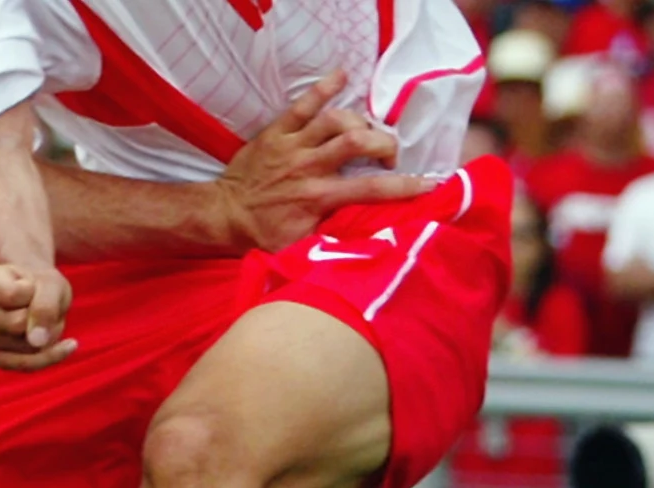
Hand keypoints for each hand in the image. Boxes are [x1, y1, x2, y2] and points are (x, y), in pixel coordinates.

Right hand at [0, 263, 77, 371]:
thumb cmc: (37, 283)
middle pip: (17, 323)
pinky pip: (26, 364)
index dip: (32, 290)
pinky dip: (51, 355)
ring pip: (25, 344)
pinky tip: (70, 344)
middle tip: (35, 302)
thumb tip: (36, 342)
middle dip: (38, 314)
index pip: (12, 295)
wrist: (31, 290)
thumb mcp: (50, 281)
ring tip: (38, 318)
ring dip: (44, 332)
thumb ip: (45, 305)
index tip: (29, 283)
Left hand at [217, 70, 436, 252]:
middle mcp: (308, 168)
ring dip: (360, 122)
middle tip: (389, 157)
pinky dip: (323, 88)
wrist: (223, 216)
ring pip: (335, 120)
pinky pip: (302, 105)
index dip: (405, 186)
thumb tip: (370, 238)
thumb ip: (334, 237)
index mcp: (318, 197)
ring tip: (367, 134)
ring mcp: (292, 146)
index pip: (371, 189)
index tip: (430, 183)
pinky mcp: (276, 133)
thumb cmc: (264, 234)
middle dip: (385, 144)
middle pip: (358, 142)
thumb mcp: (301, 245)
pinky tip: (342, 75)